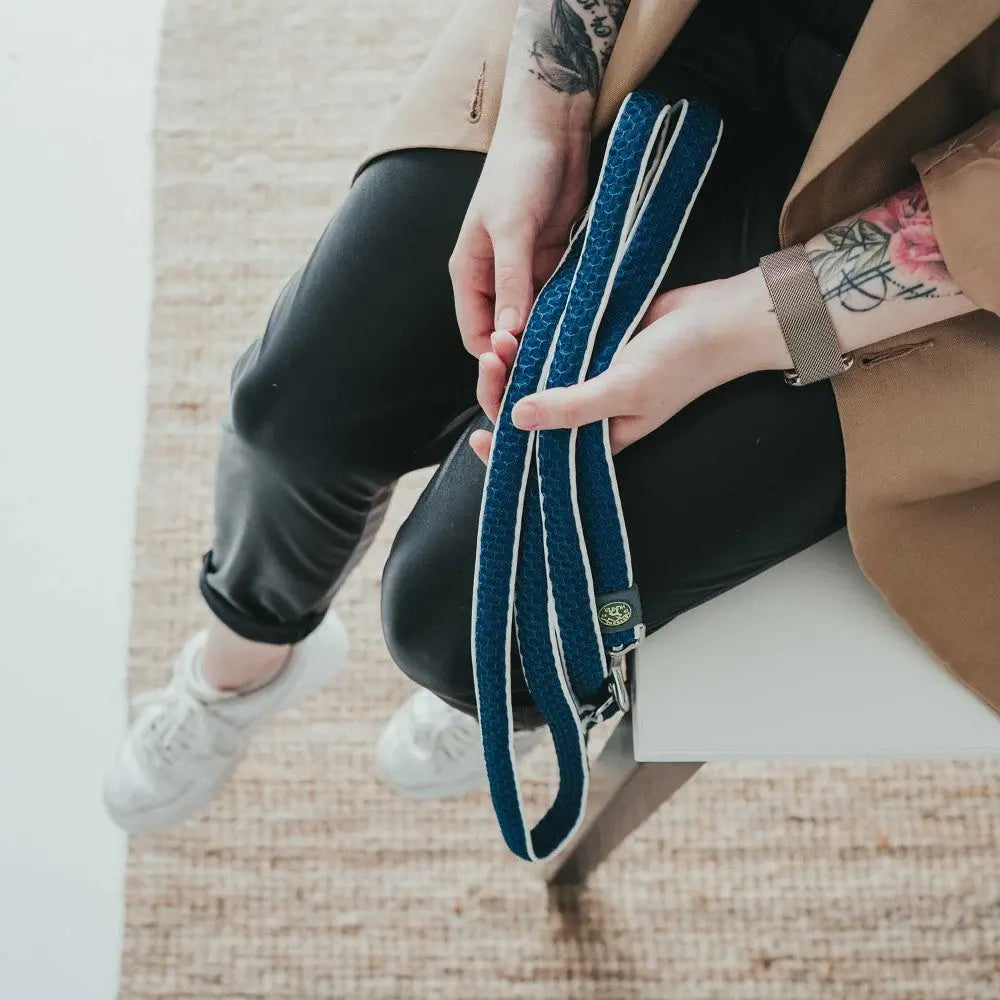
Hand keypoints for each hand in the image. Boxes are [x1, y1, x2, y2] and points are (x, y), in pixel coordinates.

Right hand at [450, 115, 590, 356]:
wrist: (552, 129)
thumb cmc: (519, 170)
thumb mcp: (512, 226)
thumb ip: (511, 279)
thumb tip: (510, 332)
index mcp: (470, 273)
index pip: (475, 334)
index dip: (495, 356)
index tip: (522, 365)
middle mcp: (495, 279)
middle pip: (505, 334)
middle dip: (524, 353)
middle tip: (552, 368)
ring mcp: (526, 273)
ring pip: (535, 321)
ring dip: (550, 335)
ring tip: (573, 353)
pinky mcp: (555, 263)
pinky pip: (559, 300)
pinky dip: (568, 314)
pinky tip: (587, 328)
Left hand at [469, 267, 790, 462]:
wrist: (717, 316)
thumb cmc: (681, 362)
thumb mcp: (625, 388)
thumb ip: (572, 407)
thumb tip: (515, 418)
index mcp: (595, 437)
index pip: (540, 453)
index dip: (507, 452)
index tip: (480, 437)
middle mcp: (586, 411)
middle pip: (527, 411)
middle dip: (502, 390)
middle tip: (494, 356)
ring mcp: (586, 376)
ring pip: (533, 377)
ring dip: (513, 361)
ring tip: (505, 335)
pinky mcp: (588, 344)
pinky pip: (549, 348)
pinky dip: (532, 340)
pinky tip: (518, 325)